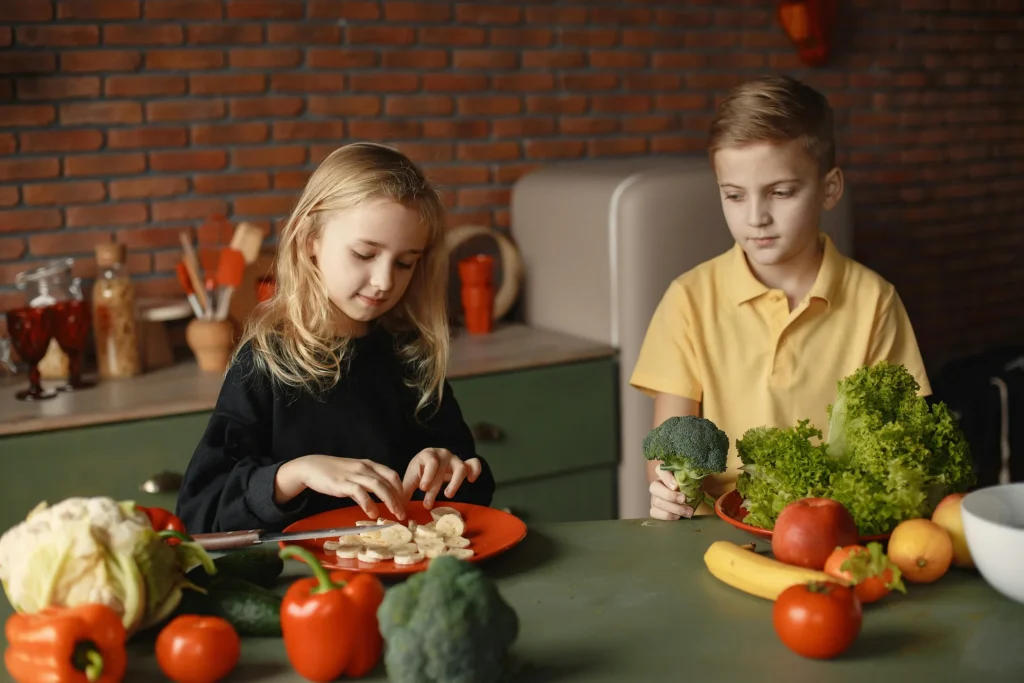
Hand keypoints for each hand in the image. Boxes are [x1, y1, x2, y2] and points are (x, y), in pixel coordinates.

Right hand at [276, 455, 406, 520]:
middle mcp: (364, 468)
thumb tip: (377, 499)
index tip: (404, 503)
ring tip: (395, 515)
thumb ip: (366, 484)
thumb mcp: (354, 474)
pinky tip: (373, 513)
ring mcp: (354, 475)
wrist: (311, 467)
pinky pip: (360, 493)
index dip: (401, 489)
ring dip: (390, 501)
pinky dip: (369, 503)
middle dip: (399, 498)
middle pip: (388, 482)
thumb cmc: (333, 472)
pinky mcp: (343, 483)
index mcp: (369, 465)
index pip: (392, 475)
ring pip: (378, 486)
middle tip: (404, 513)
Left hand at [402, 448, 481, 508]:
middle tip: (428, 504)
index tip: (422, 488)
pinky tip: (471, 480)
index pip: (431, 463)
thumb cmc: (419, 473)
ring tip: (448, 495)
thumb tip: (398, 509)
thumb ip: (405, 492)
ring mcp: (455, 459)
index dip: (428, 476)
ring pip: (460, 468)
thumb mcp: (410, 481)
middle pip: (443, 470)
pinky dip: (475, 471)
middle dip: (435, 488)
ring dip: (455, 483)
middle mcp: (443, 454)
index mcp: (427, 454)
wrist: (428, 465)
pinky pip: (474, 464)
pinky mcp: (465, 465)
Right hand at [649, 466, 694, 519]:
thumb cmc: (691, 490)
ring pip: (657, 502)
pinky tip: (678, 516)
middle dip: (670, 495)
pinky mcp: (654, 510)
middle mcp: (657, 484)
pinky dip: (668, 516)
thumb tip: (696, 475)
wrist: (690, 504)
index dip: (666, 477)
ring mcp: (654, 498)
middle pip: (654, 487)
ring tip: (688, 511)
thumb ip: (692, 479)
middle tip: (683, 500)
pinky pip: (654, 513)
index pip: (660, 469)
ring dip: (674, 508)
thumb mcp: (693, 482)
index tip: (676, 486)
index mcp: (666, 474)